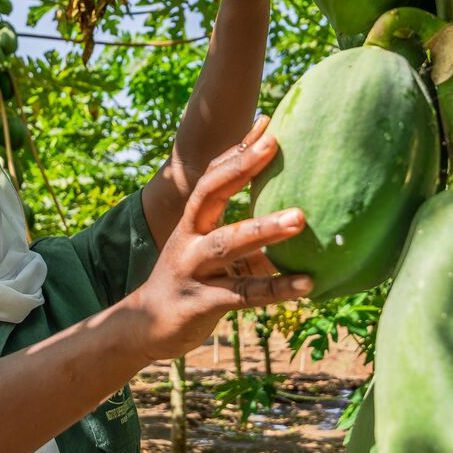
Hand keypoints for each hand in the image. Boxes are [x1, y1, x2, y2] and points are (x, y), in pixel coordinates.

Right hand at [130, 117, 311, 362]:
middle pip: (210, 195)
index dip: (237, 151)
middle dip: (241, 168)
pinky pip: (243, 294)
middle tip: (275, 145)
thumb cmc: (187, 281)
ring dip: (263, 229)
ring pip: (227, 243)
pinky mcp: (201, 302)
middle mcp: (188, 239)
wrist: (145, 327)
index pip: (211, 178)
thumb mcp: (203, 248)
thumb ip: (234, 229)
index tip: (267, 124)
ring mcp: (193, 269)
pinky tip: (307, 284)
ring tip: (300, 218)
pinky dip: (275, 289)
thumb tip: (282, 213)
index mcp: (191, 222)